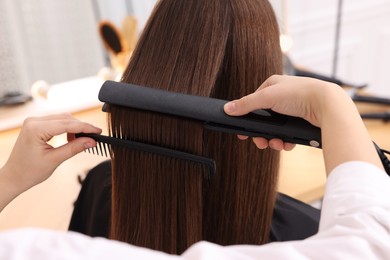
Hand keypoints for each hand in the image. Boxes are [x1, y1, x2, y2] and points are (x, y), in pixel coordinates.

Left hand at [1, 113, 101, 194]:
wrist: (14, 176)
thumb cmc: (29, 171)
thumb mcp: (55, 160)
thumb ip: (74, 148)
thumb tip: (91, 141)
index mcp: (35, 129)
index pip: (67, 124)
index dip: (85, 127)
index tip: (98, 131)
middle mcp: (33, 121)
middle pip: (65, 118)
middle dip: (81, 127)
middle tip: (94, 137)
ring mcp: (34, 121)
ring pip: (62, 118)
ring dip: (75, 127)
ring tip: (83, 139)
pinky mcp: (36, 125)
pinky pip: (56, 122)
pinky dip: (67, 128)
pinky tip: (72, 138)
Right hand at [224, 75, 382, 173]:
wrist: (328, 106)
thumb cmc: (300, 94)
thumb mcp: (267, 97)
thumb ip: (246, 104)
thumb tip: (228, 109)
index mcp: (273, 85)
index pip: (253, 102)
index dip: (248, 118)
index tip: (243, 132)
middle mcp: (283, 96)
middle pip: (264, 119)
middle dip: (262, 134)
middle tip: (261, 143)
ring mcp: (293, 109)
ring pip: (276, 129)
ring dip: (273, 140)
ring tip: (276, 145)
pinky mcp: (302, 121)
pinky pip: (288, 135)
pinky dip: (285, 142)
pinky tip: (287, 144)